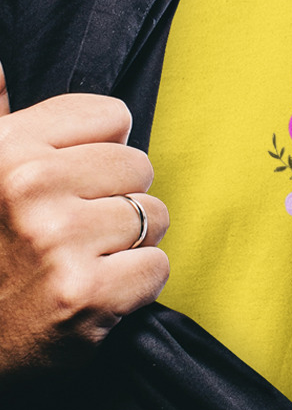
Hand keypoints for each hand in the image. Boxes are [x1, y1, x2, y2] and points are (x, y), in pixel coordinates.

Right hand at [0, 61, 168, 382]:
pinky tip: (99, 290)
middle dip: (120, 198)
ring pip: (154, 216)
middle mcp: (29, 186)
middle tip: (81, 230)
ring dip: (132, 243)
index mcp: (6, 148)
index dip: (104, 151)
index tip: (78, 180)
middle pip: (139, 166)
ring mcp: (58, 241)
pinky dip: (138, 283)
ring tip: (87, 260)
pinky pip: (157, 266)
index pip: (111, 115)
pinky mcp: (86, 294)